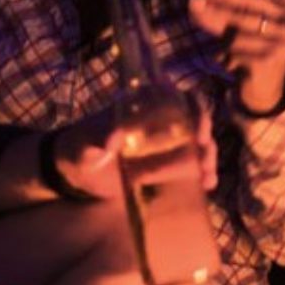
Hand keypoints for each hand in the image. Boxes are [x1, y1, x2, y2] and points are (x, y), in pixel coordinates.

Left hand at [54, 103, 218, 198]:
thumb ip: (97, 140)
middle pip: (196, 123)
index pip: (178, 99)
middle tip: (204, 152)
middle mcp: (161, 125)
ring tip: (207, 176)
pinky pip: (192, 169)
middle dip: (206, 136)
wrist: (77, 174)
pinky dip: (203, 176)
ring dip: (208, 159)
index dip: (194, 108)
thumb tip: (113, 137)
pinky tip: (207, 186)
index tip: (197, 126)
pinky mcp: (169, 169)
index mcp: (144, 110)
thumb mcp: (84, 145)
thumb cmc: (80, 150)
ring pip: (199, 147)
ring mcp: (167, 147)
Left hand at [189, 0, 284, 114]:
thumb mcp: (240, 33)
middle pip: (242, 17)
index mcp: (284, 17)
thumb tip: (196, 2)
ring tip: (230, 58)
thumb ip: (221, 17)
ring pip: (235, 37)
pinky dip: (226, 61)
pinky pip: (233, 54)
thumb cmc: (251, 57)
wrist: (266, 94)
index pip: (252, 0)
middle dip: (214, 11)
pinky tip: (233, 69)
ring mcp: (279, 46)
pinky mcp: (267, 62)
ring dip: (223, 48)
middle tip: (192, 3)